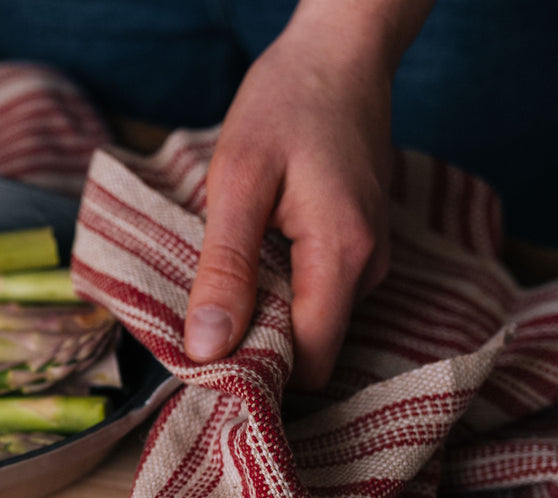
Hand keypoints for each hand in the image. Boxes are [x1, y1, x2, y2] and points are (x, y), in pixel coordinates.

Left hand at [183, 0, 432, 388]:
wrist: (338, 53)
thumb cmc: (285, 105)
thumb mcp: (237, 182)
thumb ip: (225, 268)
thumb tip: (206, 349)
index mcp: (343, 258)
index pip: (310, 363)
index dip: (259, 376)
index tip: (205, 368)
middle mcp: (369, 269)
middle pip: (311, 350)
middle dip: (255, 349)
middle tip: (196, 329)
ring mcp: (368, 258)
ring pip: (311, 323)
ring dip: (261, 317)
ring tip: (216, 288)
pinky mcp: (357, 245)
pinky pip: (314, 293)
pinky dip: (275, 291)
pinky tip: (243, 264)